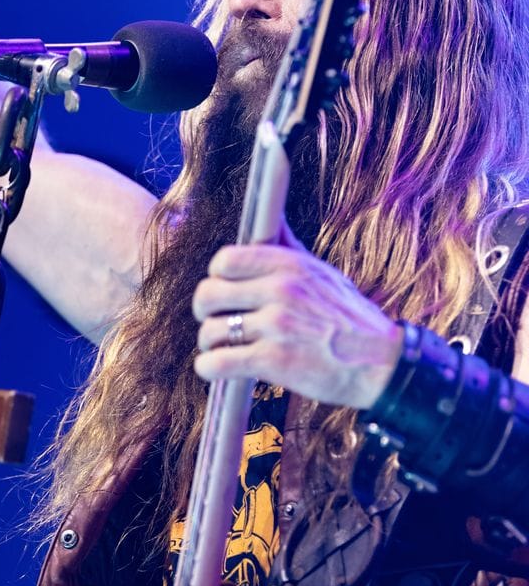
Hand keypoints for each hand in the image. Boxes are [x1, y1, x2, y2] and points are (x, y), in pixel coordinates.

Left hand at [192, 227, 401, 408]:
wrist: (381, 365)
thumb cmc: (351, 320)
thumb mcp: (324, 273)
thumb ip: (290, 248)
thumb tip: (273, 216)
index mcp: (290, 265)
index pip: (225, 259)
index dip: (217, 277)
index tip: (224, 290)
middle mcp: (280, 290)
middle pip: (208, 293)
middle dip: (204, 311)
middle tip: (215, 321)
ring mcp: (276, 325)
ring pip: (210, 331)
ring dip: (209, 344)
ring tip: (221, 349)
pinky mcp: (273, 360)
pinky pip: (217, 362)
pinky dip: (208, 368)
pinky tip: (216, 369)